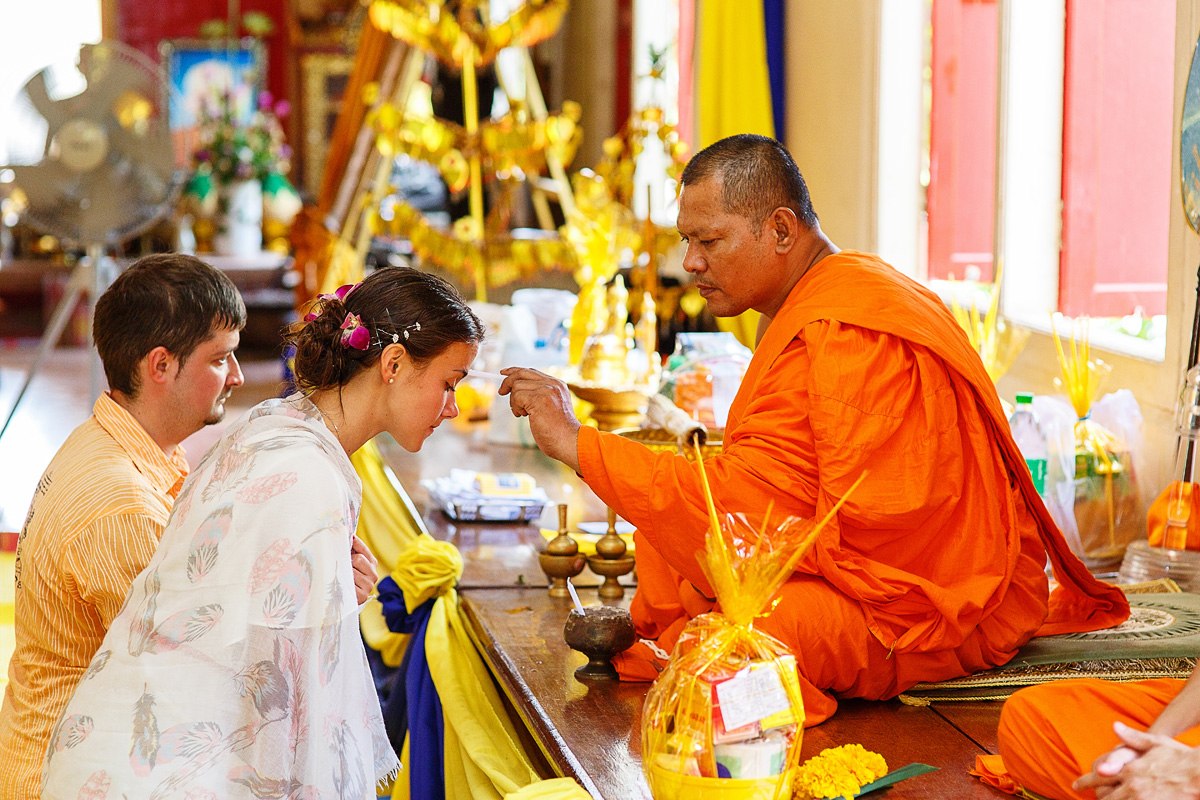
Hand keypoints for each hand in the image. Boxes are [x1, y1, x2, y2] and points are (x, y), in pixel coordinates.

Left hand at [350, 535, 378, 604]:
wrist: (344, 603)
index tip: (347, 537)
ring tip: (342, 579)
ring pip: (352, 571)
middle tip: (343, 568)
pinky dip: (343, 584)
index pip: (362, 548)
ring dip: (344, 574)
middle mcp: (374, 574)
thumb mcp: (350, 562)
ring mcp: (369, 586)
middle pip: (359, 559)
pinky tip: (343, 587)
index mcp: (372, 563)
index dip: (354, 542)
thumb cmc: (346, 579)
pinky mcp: (362, 596)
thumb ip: (351, 550)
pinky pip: (348, 583)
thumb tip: (348, 535)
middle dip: (349, 562)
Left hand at [497, 367, 580, 470]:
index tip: (504, 373)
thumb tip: (516, 390)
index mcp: (557, 384)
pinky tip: (524, 416)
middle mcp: (553, 384)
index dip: (515, 371)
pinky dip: (516, 407)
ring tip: (523, 414)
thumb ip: (539, 396)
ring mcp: (547, 390)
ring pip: (517, 387)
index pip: (531, 371)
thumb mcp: (551, 407)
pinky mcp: (539, 399)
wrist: (569, 442)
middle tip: (501, 392)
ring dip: (514, 402)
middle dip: (507, 382)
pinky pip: (517, 396)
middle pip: (522, 373)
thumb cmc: (558, 431)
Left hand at [1075, 722, 1199, 799]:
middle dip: (1100, 798)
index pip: (1099, 777)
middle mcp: (1133, 787)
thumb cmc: (1181, 758)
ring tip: (1110, 799)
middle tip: (1095, 796)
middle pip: (1105, 797)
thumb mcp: (1156, 743)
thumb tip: (1115, 726)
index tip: (1076, 786)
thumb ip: (1132, 737)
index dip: (1085, 782)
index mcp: (1130, 769)